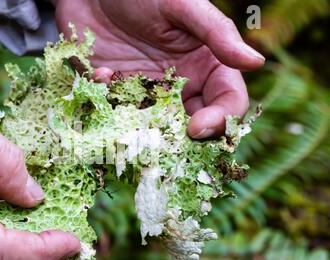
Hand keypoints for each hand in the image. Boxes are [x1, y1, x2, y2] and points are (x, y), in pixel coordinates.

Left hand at [54, 0, 264, 138]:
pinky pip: (118, 114)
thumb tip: (256, 62)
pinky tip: (102, 74)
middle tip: (165, 146)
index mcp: (206, 66)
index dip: (220, 121)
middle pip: (195, 126)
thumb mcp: (182, 5)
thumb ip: (217, 33)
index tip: (197, 129)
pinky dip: (109, 103)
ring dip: (146, 132)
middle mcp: (180, 87)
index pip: (227, 102)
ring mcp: (148, 95)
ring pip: (157, 129)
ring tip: (129, 123)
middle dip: (184, 141)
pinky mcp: (118, 97)